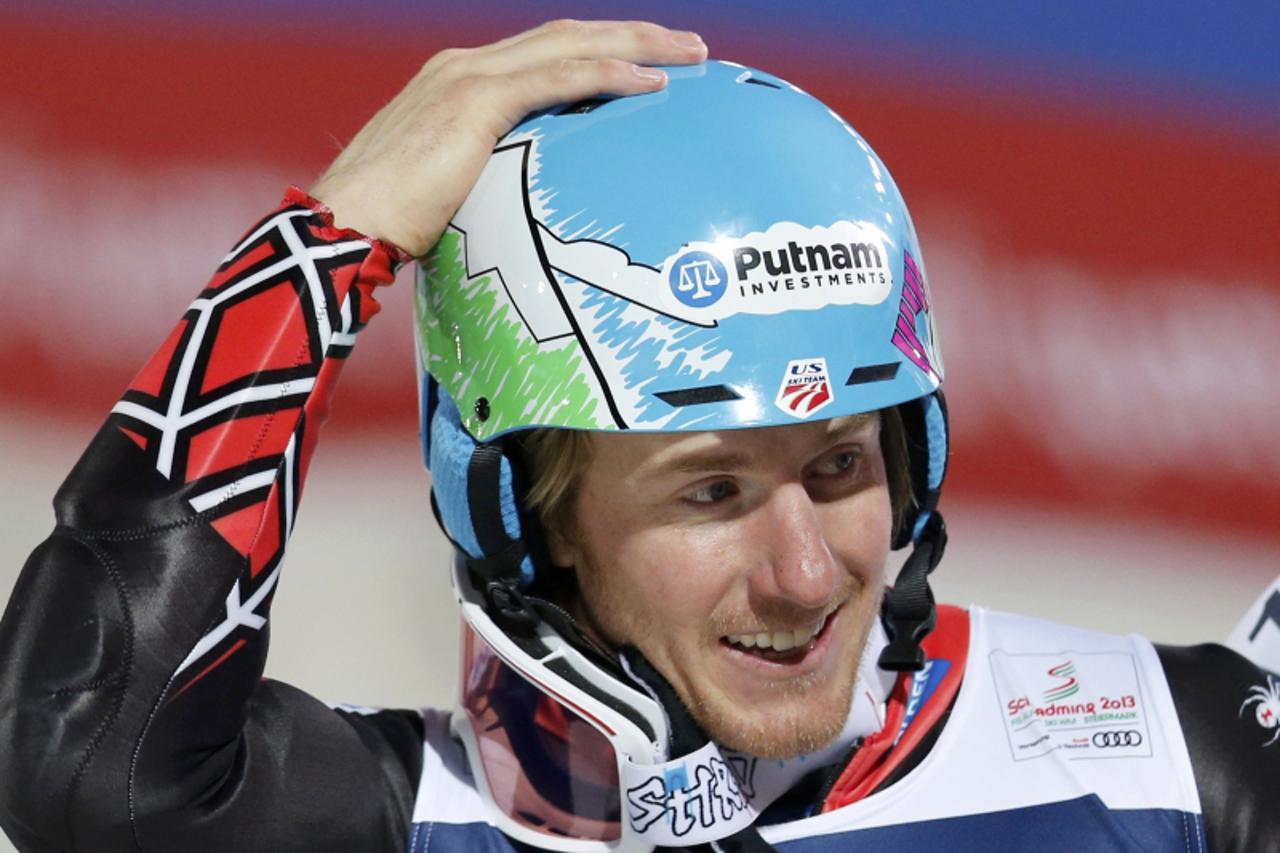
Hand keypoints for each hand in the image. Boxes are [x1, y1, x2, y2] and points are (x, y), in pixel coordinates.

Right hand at [310, 20, 706, 255]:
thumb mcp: (449, 189)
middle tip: (689, 47)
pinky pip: (558, 79)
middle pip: (566, 34)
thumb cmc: (389, 224)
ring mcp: (468, 77)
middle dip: (632, 34)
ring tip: (689, 55)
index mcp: (458, 82)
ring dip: (636, 44)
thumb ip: (488, 178)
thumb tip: (526, 209)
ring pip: (571, 44)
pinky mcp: (473, 102)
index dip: (599, 51)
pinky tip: (650, 83)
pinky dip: (608, 75)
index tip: (646, 64)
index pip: (543, 53)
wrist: (343, 225)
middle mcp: (465, 65)